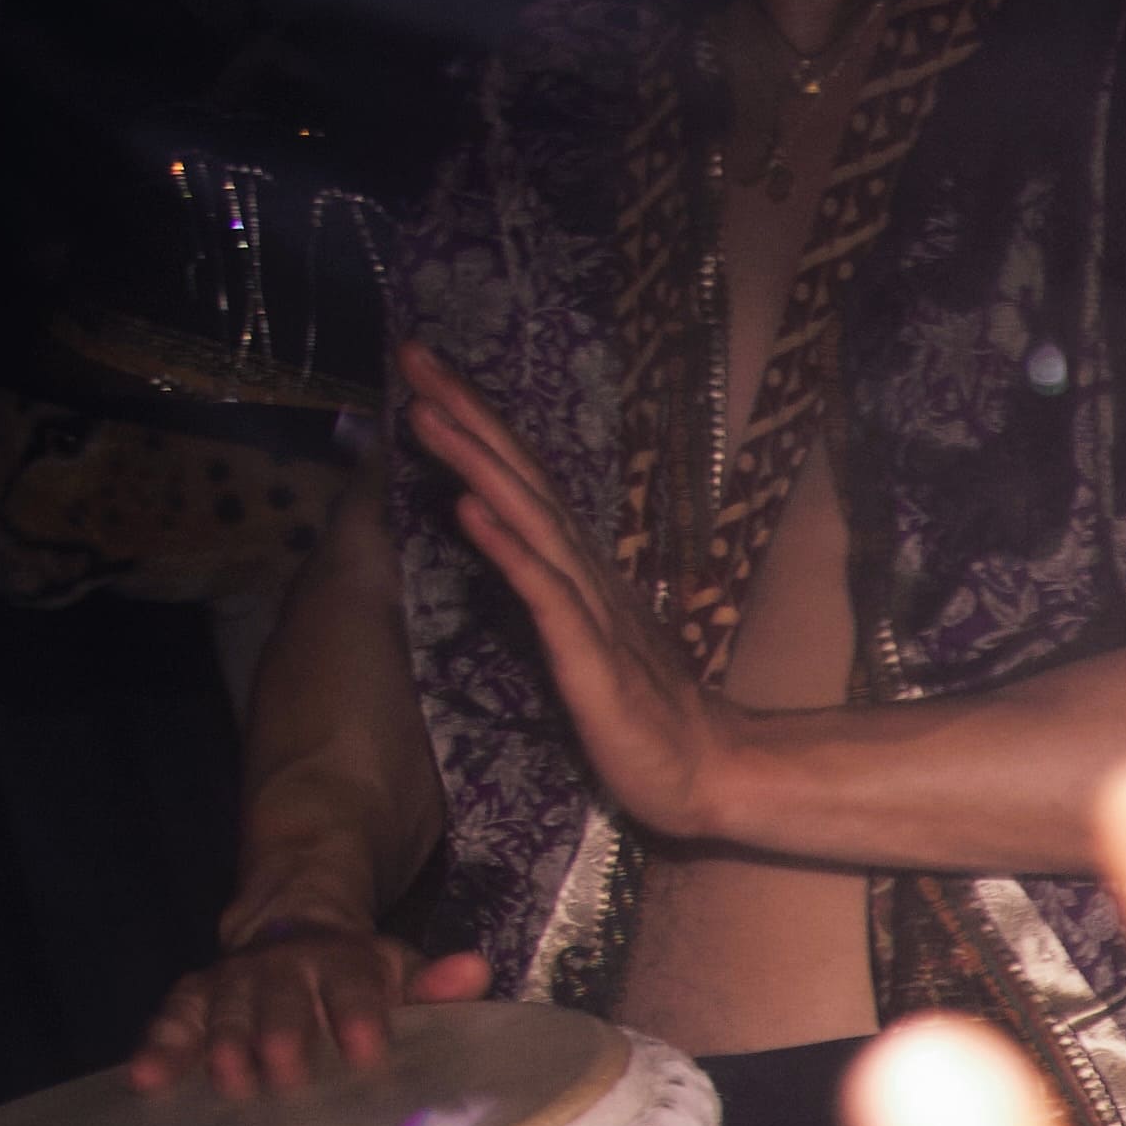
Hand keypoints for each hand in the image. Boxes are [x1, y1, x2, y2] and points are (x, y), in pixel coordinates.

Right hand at [125, 924, 487, 1097]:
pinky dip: (160, 1047)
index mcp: (343, 960)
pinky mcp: (196, 1000)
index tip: (366, 1049)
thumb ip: (436, 983)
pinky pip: (174, 1019)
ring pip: (225, 1009)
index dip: (359, 1014)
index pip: (355, 986)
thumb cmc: (364, 975)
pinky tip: (143, 1079)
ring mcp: (235, 982)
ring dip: (223, 1045)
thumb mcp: (403, 972)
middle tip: (286, 1072)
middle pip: (282, 999)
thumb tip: (476, 969)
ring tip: (227, 1082)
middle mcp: (283, 967)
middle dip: (283, 1033)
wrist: (297, 930)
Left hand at [401, 340, 756, 847]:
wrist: (710, 773)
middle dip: (466, 414)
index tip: (426, 373)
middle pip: (522, 478)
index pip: (523, 482)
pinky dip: (505, 545)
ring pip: (528, 519)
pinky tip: (469, 508)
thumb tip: (508, 542)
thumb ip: (551, 591)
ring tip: (428, 412)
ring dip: (476, 462)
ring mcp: (590, 610)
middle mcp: (584, 573)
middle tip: (415, 352)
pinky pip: (542, 591)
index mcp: (579, 570)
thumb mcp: (584, 641)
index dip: (476, 426)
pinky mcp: (589, 655)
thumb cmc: (644, 716)